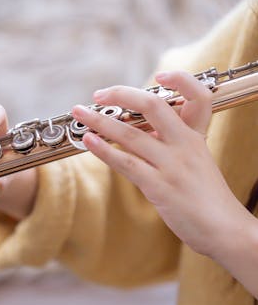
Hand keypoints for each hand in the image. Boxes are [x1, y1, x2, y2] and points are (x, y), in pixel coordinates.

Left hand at [71, 70, 250, 258]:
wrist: (225, 230)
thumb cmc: (206, 198)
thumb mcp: (196, 163)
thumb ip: (172, 145)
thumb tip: (140, 133)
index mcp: (197, 137)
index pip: (198, 95)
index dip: (181, 79)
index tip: (159, 74)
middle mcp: (186, 145)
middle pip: (153, 105)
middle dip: (121, 95)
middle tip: (98, 94)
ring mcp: (173, 165)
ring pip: (131, 134)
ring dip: (99, 121)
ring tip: (79, 113)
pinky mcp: (160, 187)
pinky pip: (126, 163)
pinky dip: (103, 150)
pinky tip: (88, 141)